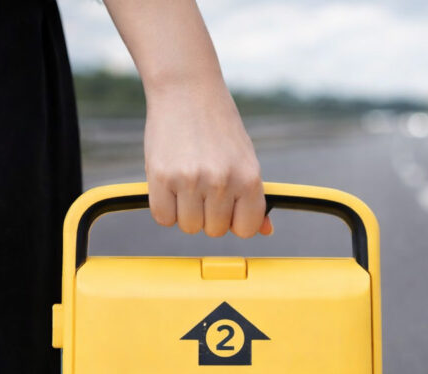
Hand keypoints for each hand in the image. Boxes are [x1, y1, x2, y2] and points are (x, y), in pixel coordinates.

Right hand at [143, 80, 272, 238]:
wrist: (187, 89)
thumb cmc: (219, 127)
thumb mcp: (245, 158)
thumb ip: (253, 197)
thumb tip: (266, 231)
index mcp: (248, 178)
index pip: (246, 229)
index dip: (235, 221)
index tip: (228, 207)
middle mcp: (222, 181)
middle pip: (215, 230)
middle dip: (208, 215)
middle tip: (203, 187)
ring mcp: (190, 180)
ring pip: (189, 226)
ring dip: (185, 212)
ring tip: (187, 184)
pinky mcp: (161, 176)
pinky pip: (163, 217)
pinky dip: (165, 208)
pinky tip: (170, 186)